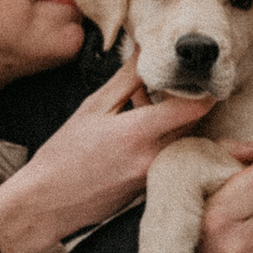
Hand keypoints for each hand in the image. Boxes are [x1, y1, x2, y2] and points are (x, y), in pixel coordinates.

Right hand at [0, 64, 211, 252]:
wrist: (49, 202)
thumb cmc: (65, 154)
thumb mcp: (93, 108)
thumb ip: (127, 78)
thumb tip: (148, 50)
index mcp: (140, 133)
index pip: (195, 107)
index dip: (203, 87)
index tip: (199, 72)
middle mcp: (156, 157)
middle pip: (195, 123)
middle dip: (189, 99)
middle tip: (174, 81)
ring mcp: (157, 175)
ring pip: (184, 139)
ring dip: (177, 119)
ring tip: (149, 102)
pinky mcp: (153, 186)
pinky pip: (172, 155)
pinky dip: (166, 138)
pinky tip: (142, 127)